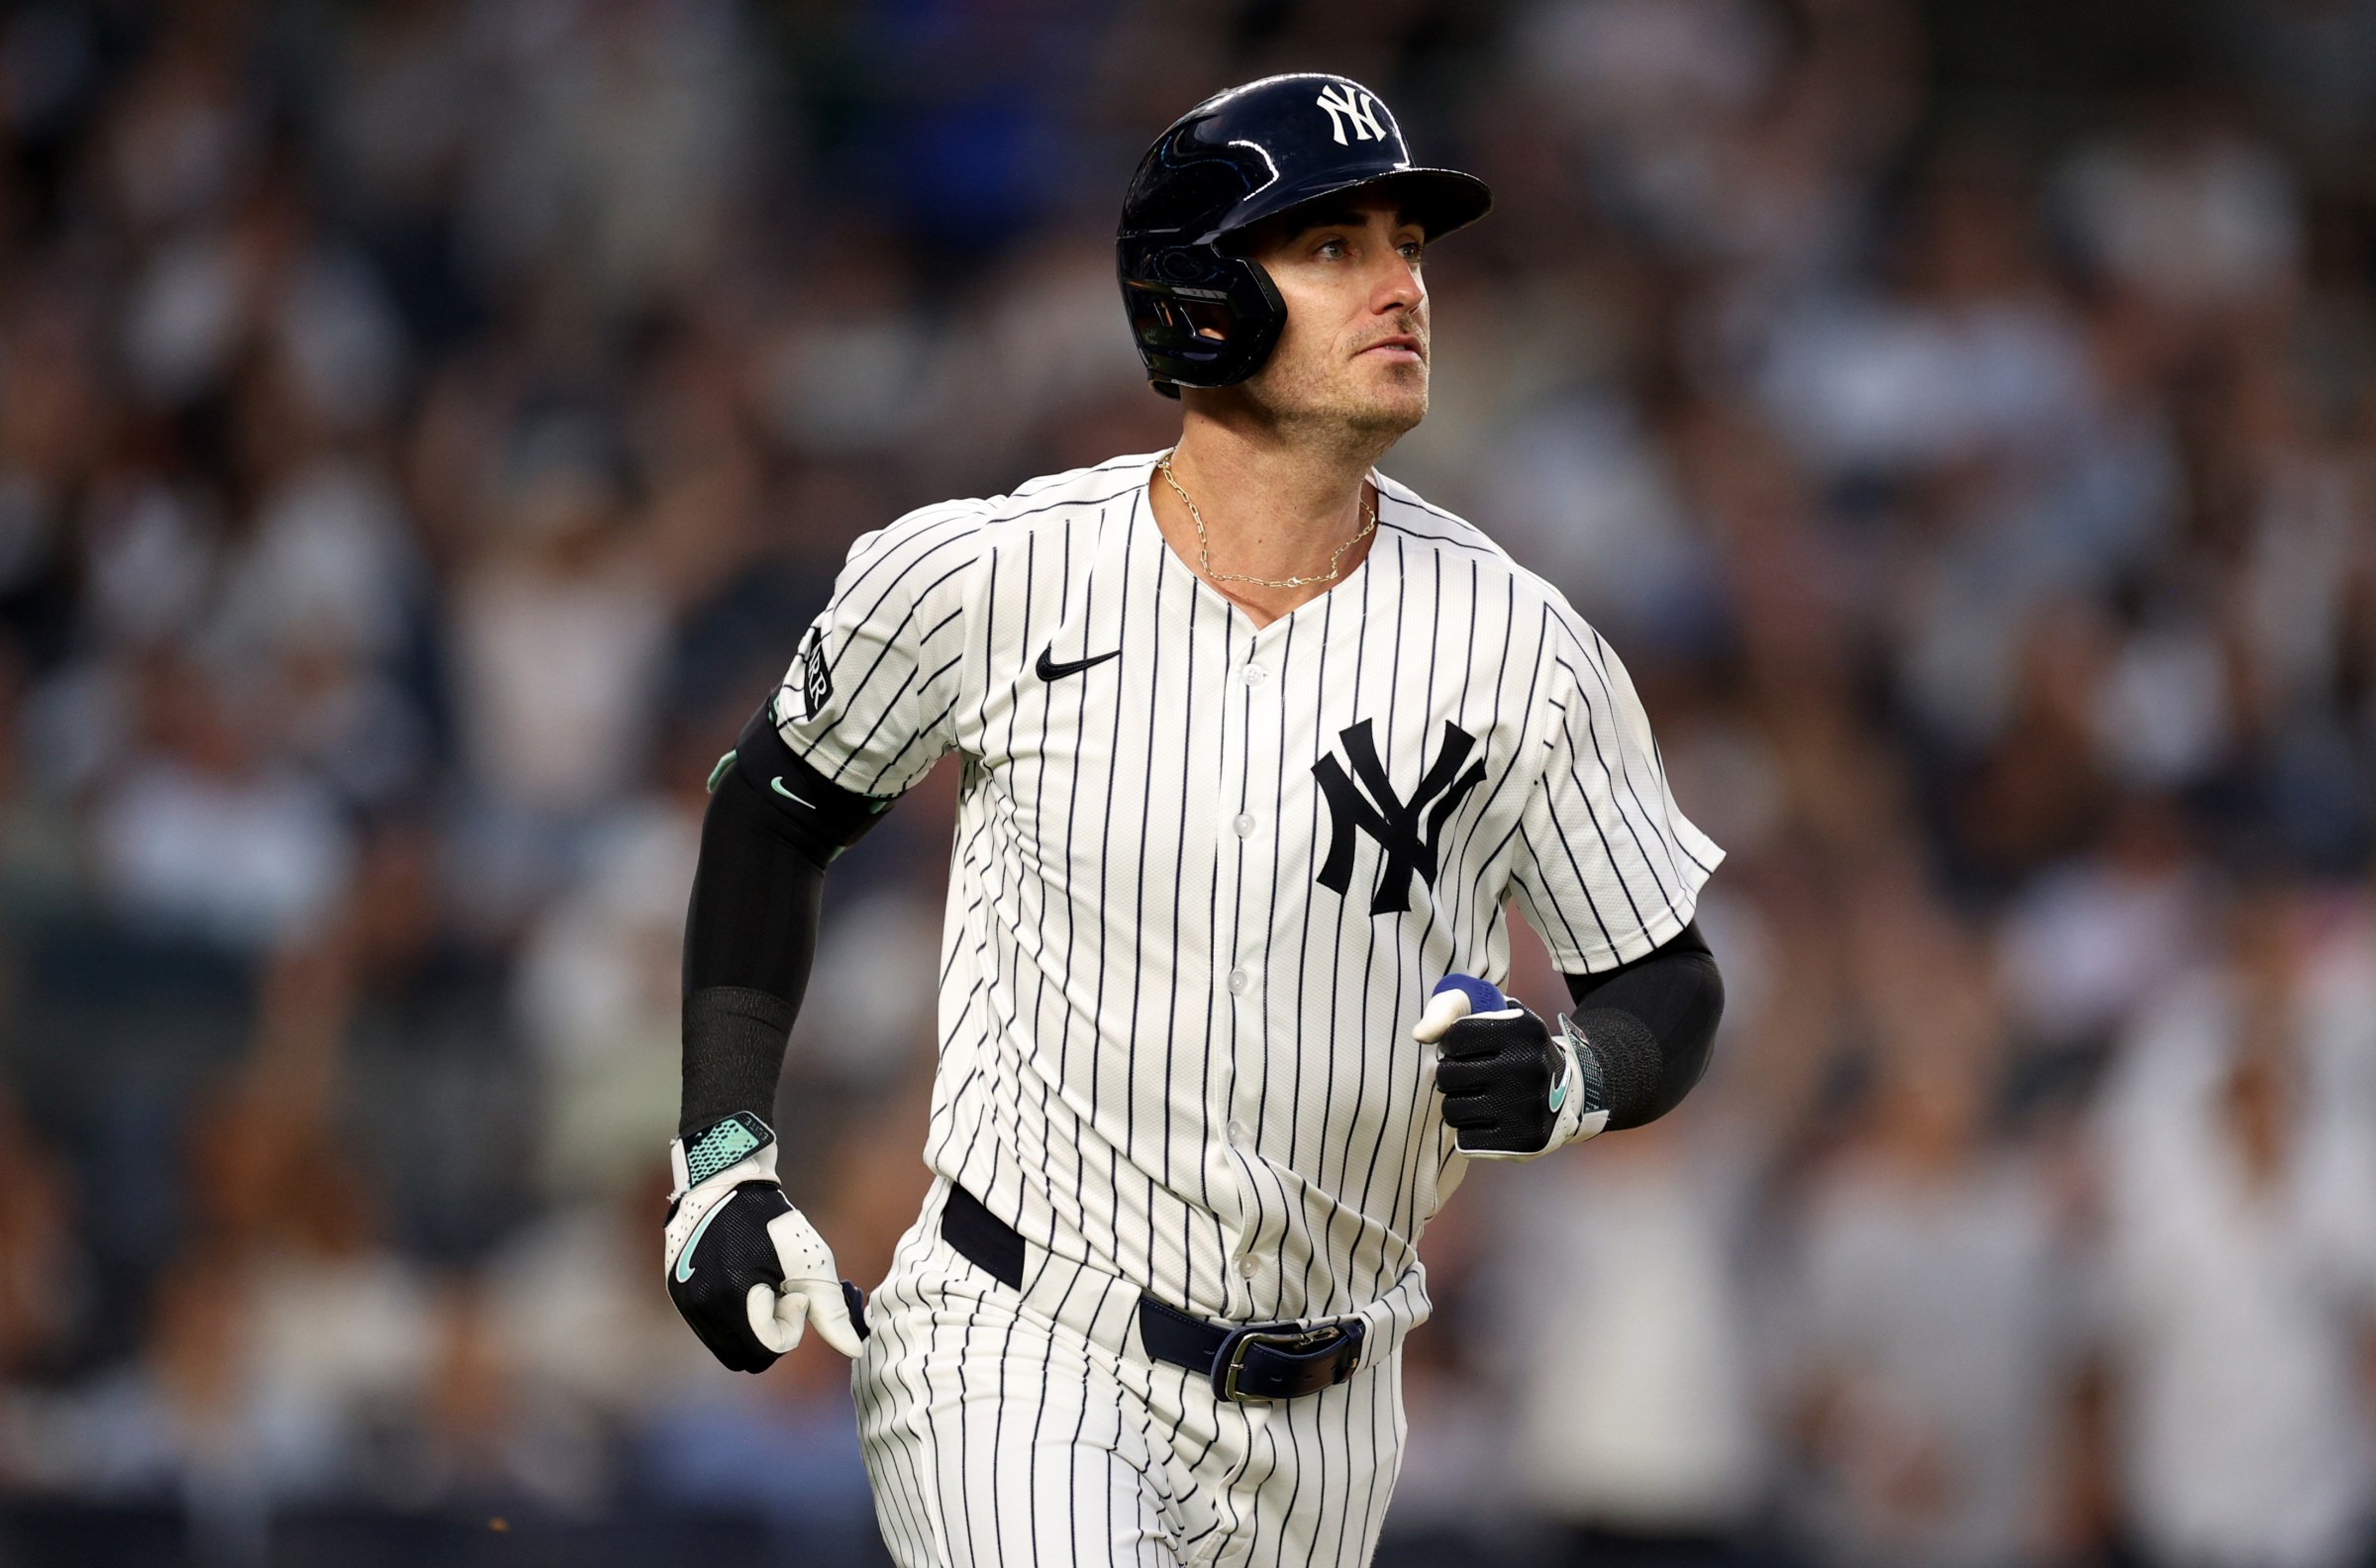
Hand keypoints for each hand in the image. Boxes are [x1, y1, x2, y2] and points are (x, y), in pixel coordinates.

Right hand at [663, 1113, 867, 1370]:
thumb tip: (855, 1351)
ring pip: (728, 1348)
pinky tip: (743, 1283)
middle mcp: (703, 1306)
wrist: (725, 1183)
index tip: (793, 1292)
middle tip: (779, 1294)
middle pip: (748, 1358)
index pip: (769, 1349)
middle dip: (770, 1333)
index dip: (790, 1325)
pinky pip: (710, 1330)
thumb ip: (831, 1311)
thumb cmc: (774, 1221)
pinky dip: (732, 1318)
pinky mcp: (678, 1295)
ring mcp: (686, 1302)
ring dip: (750, 1328)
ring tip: (760, 1288)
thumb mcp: (810, 1262)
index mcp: (734, 1297)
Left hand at [1415, 975, 1606, 1158]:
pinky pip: (1466, 1140)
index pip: (1454, 1037)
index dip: (1453, 1044)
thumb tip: (1419, 1034)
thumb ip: (1451, 1008)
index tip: (1469, 1048)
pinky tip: (1489, 1121)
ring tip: (1478, 1099)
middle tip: (1471, 1077)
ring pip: (1452, 1110)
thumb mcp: (1497, 1015)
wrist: (1568, 1096)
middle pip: (1448, 1075)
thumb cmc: (1517, 1052)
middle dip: (1451, 1076)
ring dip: (1457, 1105)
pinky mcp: (1524, 1140)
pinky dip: (1471, 1131)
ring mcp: (1527, 1106)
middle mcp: (1528, 1066)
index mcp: (1522, 1029)